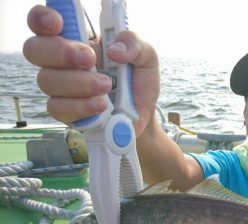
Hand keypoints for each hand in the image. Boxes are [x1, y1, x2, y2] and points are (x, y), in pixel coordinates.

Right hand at [23, 5, 159, 136]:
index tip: (58, 23)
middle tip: (90, 60)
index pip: (44, 23)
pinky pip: (58, 108)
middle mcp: (62, 62)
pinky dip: (81, 106)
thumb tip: (114, 49)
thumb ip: (134, 44)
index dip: (42, 19)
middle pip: (35, 49)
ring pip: (47, 80)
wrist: (144, 115)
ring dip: (79, 82)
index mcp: (78, 41)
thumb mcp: (146, 57)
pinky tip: (101, 106)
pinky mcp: (66, 113)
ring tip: (107, 86)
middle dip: (61, 52)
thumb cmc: (139, 82)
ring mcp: (61, 89)